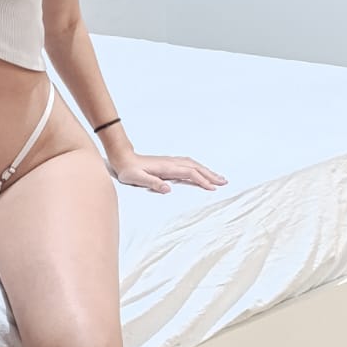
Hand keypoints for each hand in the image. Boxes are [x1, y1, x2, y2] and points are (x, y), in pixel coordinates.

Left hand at [107, 152, 226, 193]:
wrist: (123, 158)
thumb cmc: (128, 170)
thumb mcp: (137, 178)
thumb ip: (152, 183)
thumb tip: (167, 189)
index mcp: (166, 167)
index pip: (189, 173)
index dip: (201, 180)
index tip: (212, 188)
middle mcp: (171, 163)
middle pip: (196, 167)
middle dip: (210, 175)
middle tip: (224, 182)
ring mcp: (171, 162)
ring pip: (194, 165)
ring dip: (207, 170)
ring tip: (219, 177)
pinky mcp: (169, 163)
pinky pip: (188, 164)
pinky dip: (199, 168)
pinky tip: (202, 172)